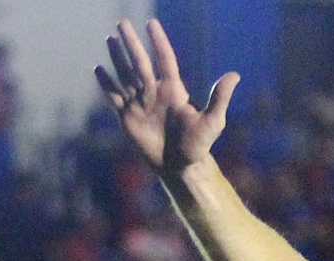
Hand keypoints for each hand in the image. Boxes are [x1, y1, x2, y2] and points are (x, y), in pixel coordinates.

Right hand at [97, 18, 235, 177]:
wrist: (180, 166)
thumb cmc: (199, 145)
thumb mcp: (213, 121)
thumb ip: (220, 98)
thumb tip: (235, 75)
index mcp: (174, 90)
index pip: (164, 59)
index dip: (158, 41)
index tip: (152, 24)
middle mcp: (155, 92)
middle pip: (140, 62)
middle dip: (131, 43)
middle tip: (122, 22)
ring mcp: (140, 103)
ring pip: (126, 74)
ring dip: (117, 57)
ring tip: (110, 38)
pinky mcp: (128, 117)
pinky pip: (115, 96)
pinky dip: (106, 84)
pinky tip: (98, 69)